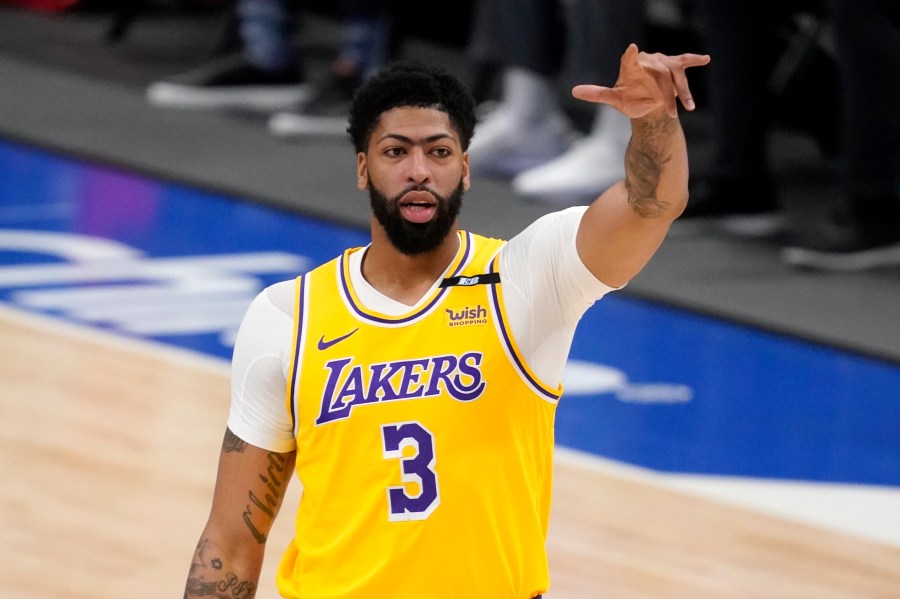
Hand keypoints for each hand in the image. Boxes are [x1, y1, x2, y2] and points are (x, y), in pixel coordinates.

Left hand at [572, 43, 709, 118]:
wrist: (647, 102)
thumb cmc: (630, 100)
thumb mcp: (615, 100)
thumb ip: (598, 94)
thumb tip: (574, 91)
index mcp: (631, 67)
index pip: (630, 60)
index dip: (631, 56)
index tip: (632, 50)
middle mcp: (647, 61)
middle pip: (660, 74)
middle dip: (667, 94)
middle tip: (672, 113)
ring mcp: (662, 63)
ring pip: (674, 73)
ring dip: (682, 91)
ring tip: (687, 108)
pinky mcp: (675, 66)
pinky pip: (685, 61)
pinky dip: (695, 59)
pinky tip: (705, 59)